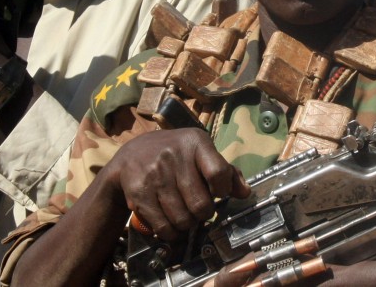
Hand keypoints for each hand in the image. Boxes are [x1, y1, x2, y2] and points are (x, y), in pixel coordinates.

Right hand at [104, 129, 249, 242]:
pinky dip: (172, 232)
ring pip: (183, 219)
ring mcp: (154, 175)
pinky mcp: (139, 193)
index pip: (219, 173)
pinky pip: (163, 226)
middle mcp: (173, 156)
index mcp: (195, 142)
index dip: (223, 190)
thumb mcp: (200, 152)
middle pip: (201, 204)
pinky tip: (172, 224)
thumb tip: (245, 192)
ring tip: (185, 214)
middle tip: (199, 208)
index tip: (218, 193)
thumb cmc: (175, 154)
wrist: (131, 155)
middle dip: (204, 213)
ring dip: (188, 224)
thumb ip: (226, 171)